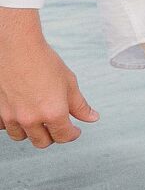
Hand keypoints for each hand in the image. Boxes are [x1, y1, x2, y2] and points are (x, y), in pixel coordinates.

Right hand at [0, 30, 97, 148]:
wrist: (16, 48)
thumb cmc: (43, 61)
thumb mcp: (69, 83)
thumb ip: (80, 105)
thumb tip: (91, 118)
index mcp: (53, 113)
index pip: (63, 137)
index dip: (72, 134)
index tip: (74, 131)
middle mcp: (31, 119)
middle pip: (42, 142)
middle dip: (52, 136)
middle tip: (57, 126)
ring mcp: (11, 116)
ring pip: (21, 137)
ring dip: (31, 132)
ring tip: (39, 120)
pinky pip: (4, 127)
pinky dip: (13, 124)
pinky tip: (20, 113)